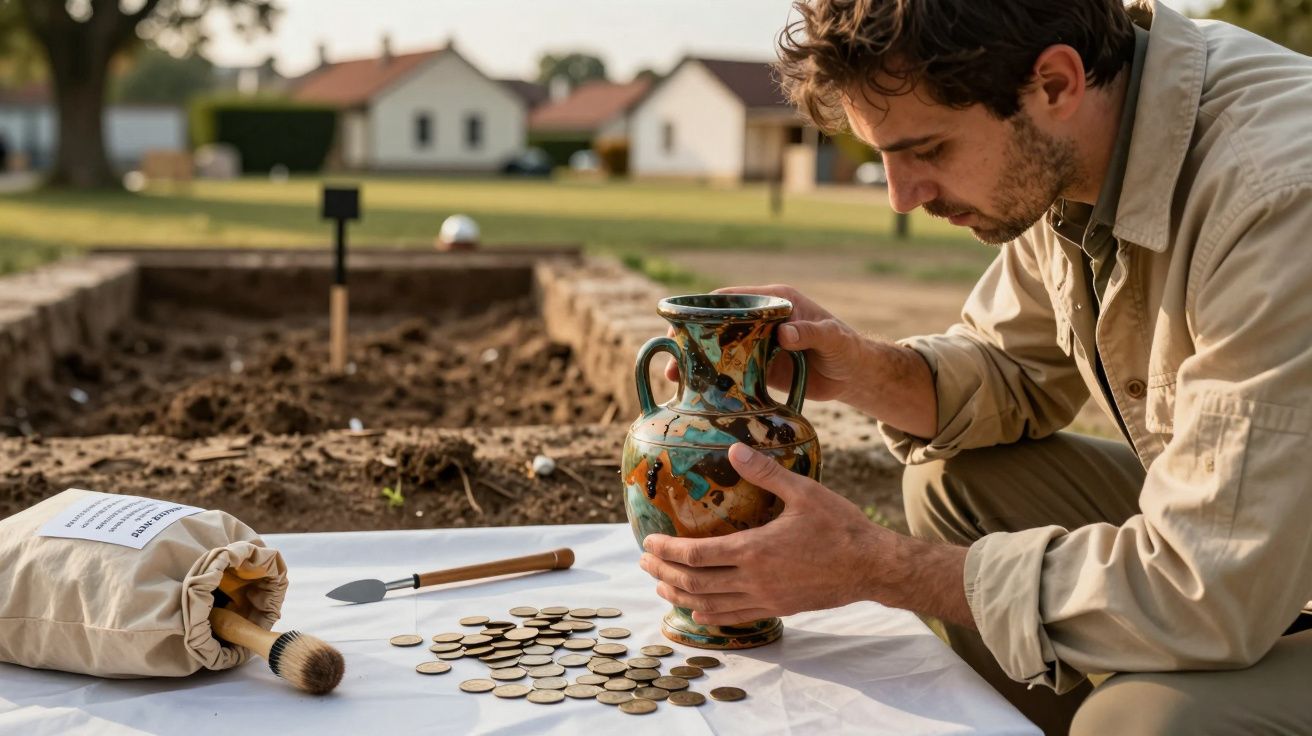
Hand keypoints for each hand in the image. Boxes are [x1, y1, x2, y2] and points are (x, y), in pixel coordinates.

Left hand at [638, 442, 886, 624]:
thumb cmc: (840, 526)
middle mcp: (754, 580)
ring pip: (709, 605)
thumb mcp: (804, 492)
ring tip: (661, 585)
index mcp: (755, 551)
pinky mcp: (777, 609)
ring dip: (680, 596)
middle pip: (695, 583)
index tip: (648, 542)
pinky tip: (698, 609)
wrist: (872, 566)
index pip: (697, 554)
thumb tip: (733, 450)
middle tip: (644, 562)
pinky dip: (709, 614)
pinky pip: (734, 617)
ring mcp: (765, 599)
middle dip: (664, 572)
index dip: (667, 550)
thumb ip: (766, 472)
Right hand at [663, 285, 865, 402]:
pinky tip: (695, 394)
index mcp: (774, 301)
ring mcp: (757, 345)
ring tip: (674, 379)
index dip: (702, 309)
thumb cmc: (848, 349)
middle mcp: (761, 320)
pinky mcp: (758, 369)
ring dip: (696, 362)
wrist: (856, 375)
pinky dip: (711, 381)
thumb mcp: (833, 338)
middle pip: (715, 324)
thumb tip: (784, 334)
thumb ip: (811, 332)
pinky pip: (729, 372)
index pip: (729, 298)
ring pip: (717, 349)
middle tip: (671, 358)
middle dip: (689, 338)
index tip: (681, 324)